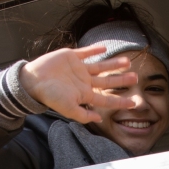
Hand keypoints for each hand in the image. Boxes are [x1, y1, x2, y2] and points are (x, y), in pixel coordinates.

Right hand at [19, 45, 136, 123]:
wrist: (32, 80)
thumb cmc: (49, 96)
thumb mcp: (68, 109)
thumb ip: (83, 115)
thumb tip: (99, 120)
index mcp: (83, 94)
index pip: (106, 99)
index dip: (120, 101)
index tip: (134, 103)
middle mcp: (83, 81)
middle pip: (107, 81)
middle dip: (121, 80)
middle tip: (136, 78)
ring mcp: (78, 69)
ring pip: (100, 66)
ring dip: (113, 64)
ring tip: (127, 61)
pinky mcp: (70, 57)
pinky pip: (86, 52)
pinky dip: (95, 49)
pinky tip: (104, 48)